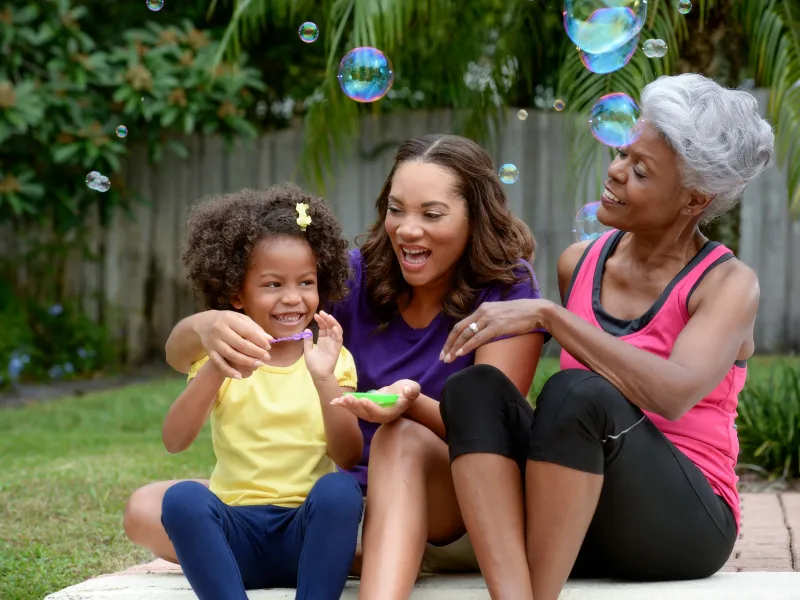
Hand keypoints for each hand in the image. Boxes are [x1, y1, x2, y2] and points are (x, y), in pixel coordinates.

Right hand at [197, 310, 272, 378]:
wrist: (203, 324)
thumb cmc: (228, 321)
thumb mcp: (240, 319)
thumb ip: (254, 328)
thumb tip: (269, 339)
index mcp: (230, 319)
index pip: (247, 331)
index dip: (259, 340)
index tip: (268, 346)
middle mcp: (220, 330)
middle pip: (240, 344)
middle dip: (255, 352)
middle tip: (266, 357)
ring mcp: (214, 342)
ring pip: (231, 355)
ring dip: (246, 362)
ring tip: (259, 365)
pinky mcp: (209, 352)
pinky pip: (219, 363)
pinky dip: (229, 371)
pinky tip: (239, 376)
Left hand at [303, 311, 343, 380]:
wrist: (318, 375)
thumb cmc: (313, 365)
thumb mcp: (308, 350)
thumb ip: (308, 341)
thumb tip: (307, 329)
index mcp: (322, 340)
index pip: (323, 327)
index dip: (320, 320)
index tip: (316, 315)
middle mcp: (329, 340)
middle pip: (330, 327)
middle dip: (327, 319)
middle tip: (322, 312)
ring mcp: (333, 344)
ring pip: (336, 331)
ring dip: (333, 323)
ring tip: (329, 317)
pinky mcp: (336, 349)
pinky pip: (339, 340)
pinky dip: (338, 333)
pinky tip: (334, 327)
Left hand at [331, 379, 420, 423]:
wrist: (400, 395)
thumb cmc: (407, 391)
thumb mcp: (412, 388)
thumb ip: (412, 390)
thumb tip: (408, 391)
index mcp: (391, 413)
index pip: (380, 413)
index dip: (371, 407)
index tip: (364, 400)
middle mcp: (379, 416)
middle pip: (366, 414)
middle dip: (356, 406)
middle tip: (348, 399)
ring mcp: (371, 414)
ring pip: (358, 412)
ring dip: (348, 406)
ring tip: (339, 401)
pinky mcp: (364, 409)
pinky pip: (354, 408)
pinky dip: (344, 405)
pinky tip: (334, 401)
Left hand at [440, 299, 554, 362]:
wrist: (537, 311)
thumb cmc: (521, 314)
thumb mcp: (500, 314)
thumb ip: (490, 321)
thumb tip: (482, 333)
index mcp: (482, 308)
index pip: (461, 324)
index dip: (451, 338)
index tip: (445, 349)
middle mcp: (483, 312)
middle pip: (459, 329)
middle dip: (448, 345)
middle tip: (442, 358)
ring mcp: (489, 319)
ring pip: (466, 334)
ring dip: (455, 348)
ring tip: (448, 359)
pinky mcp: (497, 326)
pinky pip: (477, 338)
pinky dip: (467, 346)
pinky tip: (460, 353)